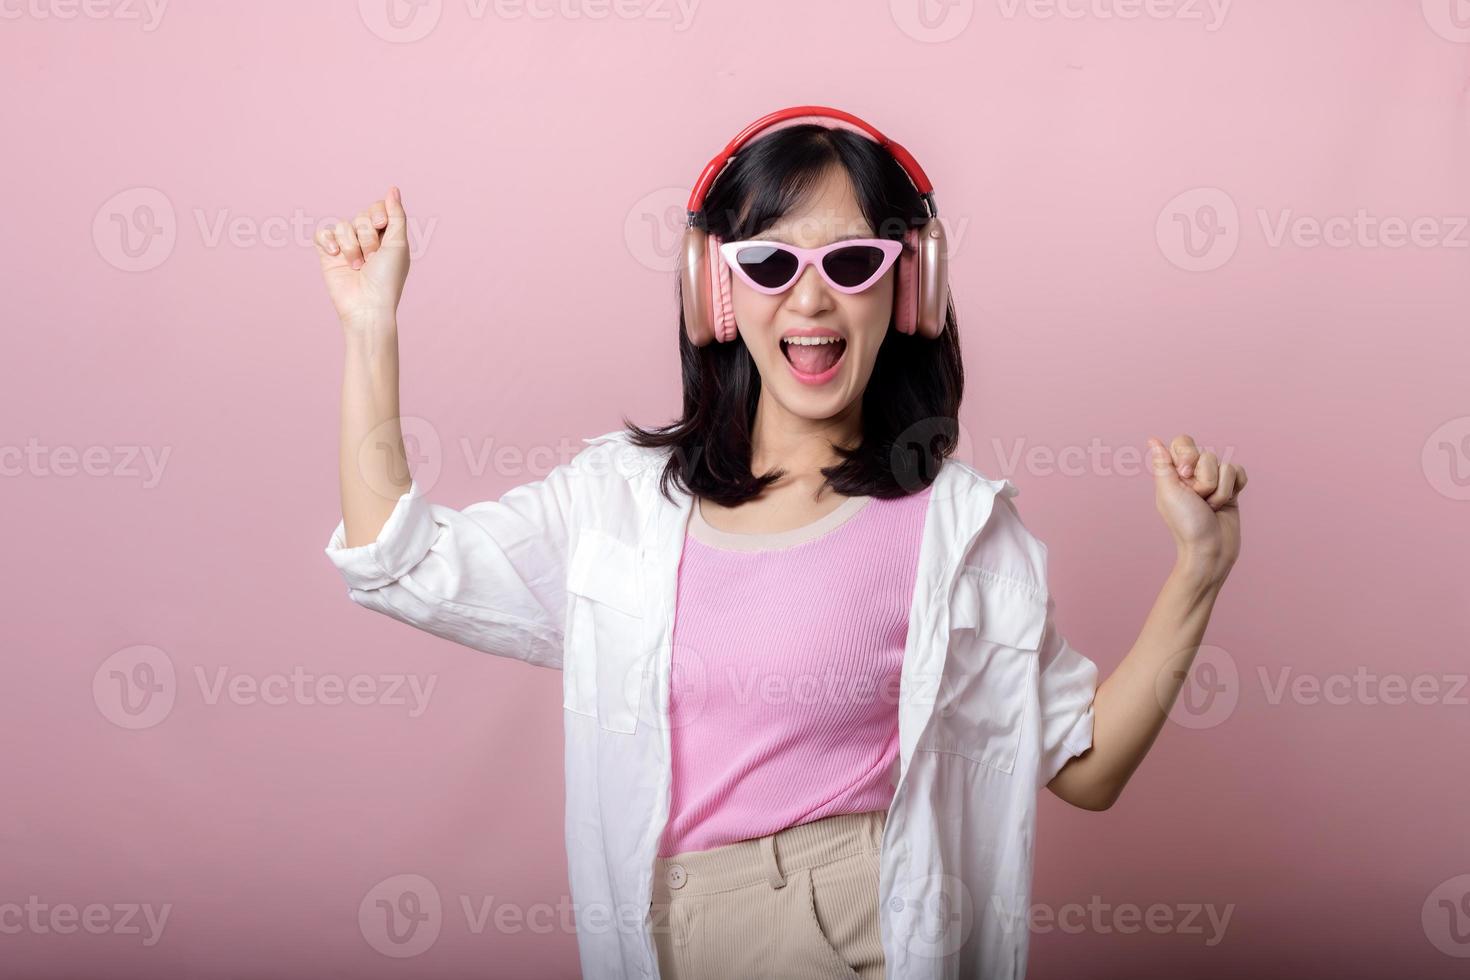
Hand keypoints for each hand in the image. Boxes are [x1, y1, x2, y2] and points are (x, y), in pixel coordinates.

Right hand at [315, 186, 409, 329]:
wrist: (367, 305)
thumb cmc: (387, 278)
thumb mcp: (398, 244)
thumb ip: (396, 215)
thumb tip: (393, 188)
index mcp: (385, 236)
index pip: (377, 208)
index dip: (377, 213)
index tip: (382, 225)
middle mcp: (365, 239)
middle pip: (360, 216)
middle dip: (367, 236)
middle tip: (372, 257)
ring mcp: (345, 246)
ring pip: (342, 225)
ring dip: (351, 245)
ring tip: (358, 265)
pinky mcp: (327, 254)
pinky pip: (322, 233)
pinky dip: (328, 242)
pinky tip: (336, 256)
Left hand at [1148, 433, 1247, 585]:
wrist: (1211, 549)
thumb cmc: (1186, 523)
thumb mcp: (1169, 492)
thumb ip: (1163, 464)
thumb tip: (1152, 439)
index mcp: (1173, 473)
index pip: (1184, 442)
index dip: (1188, 455)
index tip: (1185, 476)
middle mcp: (1193, 475)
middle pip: (1208, 454)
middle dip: (1206, 479)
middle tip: (1198, 498)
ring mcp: (1214, 482)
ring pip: (1226, 465)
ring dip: (1220, 490)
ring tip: (1211, 507)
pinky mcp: (1231, 490)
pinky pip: (1240, 472)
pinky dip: (1235, 488)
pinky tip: (1226, 503)